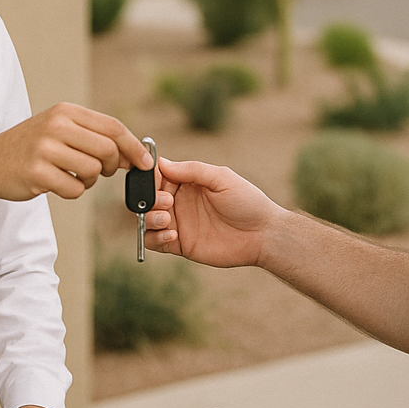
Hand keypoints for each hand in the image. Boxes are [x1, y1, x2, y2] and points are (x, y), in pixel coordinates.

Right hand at [0, 103, 151, 210]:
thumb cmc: (30, 147)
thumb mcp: (59, 128)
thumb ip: (93, 135)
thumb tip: (133, 153)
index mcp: (65, 111)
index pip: (112, 127)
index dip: (134, 146)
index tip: (144, 162)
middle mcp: (56, 126)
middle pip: (107, 150)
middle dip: (112, 166)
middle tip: (101, 171)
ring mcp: (44, 150)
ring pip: (92, 171)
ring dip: (90, 180)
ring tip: (74, 176)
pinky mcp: (37, 174)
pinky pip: (75, 189)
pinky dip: (73, 191)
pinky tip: (59, 184)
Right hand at [144, 157, 285, 268]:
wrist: (262, 235)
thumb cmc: (247, 202)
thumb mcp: (222, 178)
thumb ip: (192, 170)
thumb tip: (161, 163)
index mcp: (187, 182)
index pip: (157, 176)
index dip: (148, 177)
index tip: (150, 180)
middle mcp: (178, 201)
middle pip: (146, 198)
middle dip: (149, 199)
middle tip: (167, 202)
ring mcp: (178, 223)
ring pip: (146, 220)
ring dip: (150, 218)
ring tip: (167, 220)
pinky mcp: (179, 245)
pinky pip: (154, 241)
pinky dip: (155, 237)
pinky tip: (172, 234)